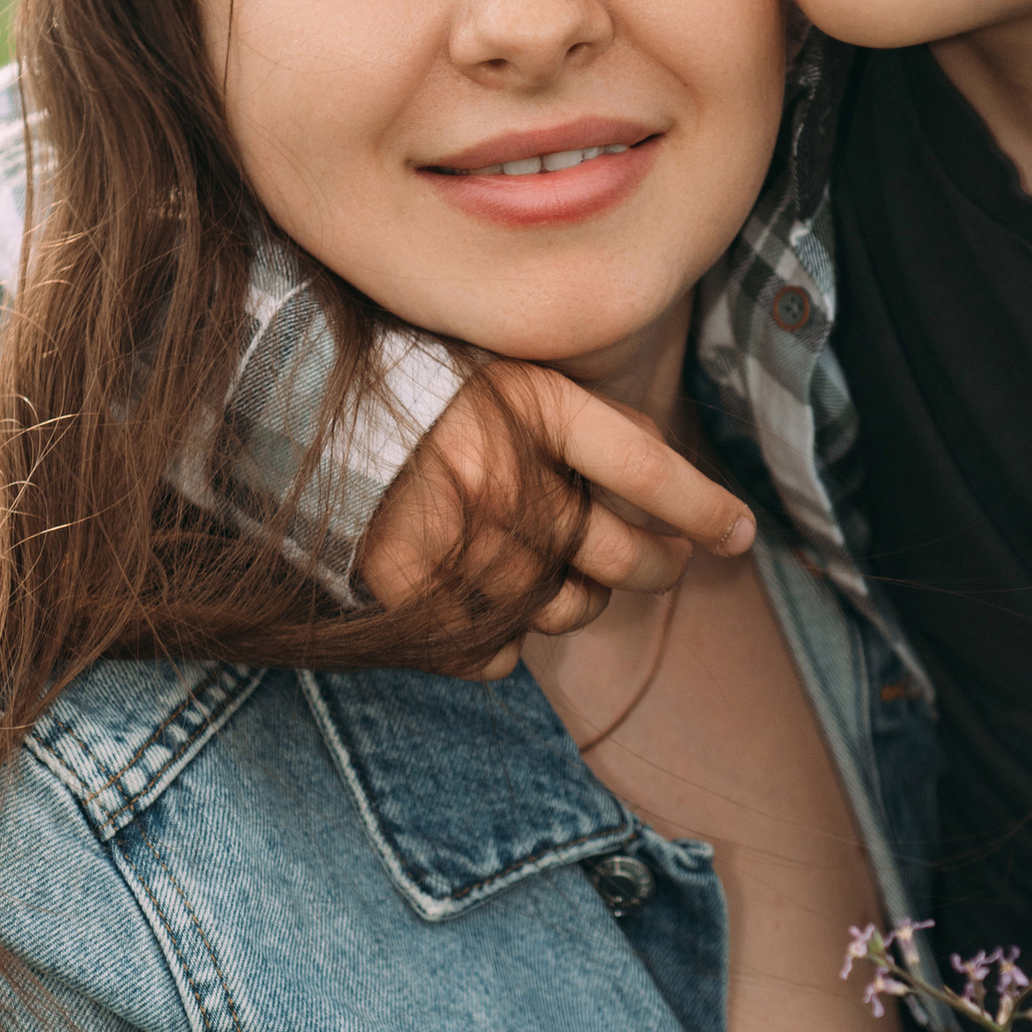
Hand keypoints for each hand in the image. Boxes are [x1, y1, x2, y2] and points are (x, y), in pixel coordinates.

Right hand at [356, 365, 752, 667]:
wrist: (291, 409)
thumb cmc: (416, 396)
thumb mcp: (507, 379)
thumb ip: (581, 428)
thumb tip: (669, 509)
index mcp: (529, 403)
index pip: (642, 464)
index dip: (699, 506)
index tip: (740, 535)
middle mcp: (503, 473)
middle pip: (617, 552)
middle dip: (656, 567)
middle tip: (665, 563)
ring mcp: (458, 536)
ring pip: (561, 608)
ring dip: (570, 602)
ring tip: (552, 574)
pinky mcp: (410, 588)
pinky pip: (495, 652)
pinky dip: (500, 645)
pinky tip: (486, 610)